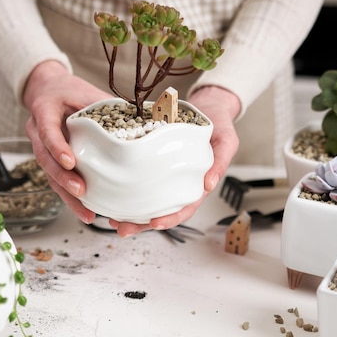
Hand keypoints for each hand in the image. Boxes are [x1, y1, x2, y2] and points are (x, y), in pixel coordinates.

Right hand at [23, 60, 109, 223]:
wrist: (48, 90)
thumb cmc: (69, 91)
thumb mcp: (86, 91)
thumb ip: (105, 104)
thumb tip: (140, 116)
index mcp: (44, 110)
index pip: (47, 130)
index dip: (57, 147)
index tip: (70, 162)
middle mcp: (37, 131)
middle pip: (45, 159)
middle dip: (62, 178)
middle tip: (80, 191)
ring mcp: (40, 147)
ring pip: (49, 175)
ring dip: (66, 194)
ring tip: (85, 212)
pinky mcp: (49, 160)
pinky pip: (56, 180)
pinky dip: (69, 196)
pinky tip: (84, 210)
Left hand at [109, 86, 240, 236]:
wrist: (209, 107)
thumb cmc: (219, 126)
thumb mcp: (226, 141)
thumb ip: (220, 161)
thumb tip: (209, 185)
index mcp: (196, 185)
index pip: (184, 208)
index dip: (170, 219)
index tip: (154, 223)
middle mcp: (178, 184)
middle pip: (160, 211)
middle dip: (141, 224)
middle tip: (122, 229)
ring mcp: (164, 175)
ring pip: (146, 200)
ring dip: (129, 213)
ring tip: (111, 220)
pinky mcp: (152, 163)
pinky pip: (138, 179)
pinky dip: (125, 189)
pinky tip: (110, 193)